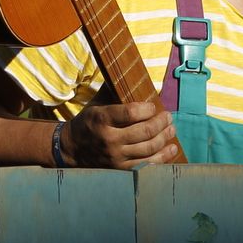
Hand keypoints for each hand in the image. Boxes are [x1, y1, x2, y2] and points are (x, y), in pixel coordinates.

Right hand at [61, 101, 178, 169]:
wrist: (71, 148)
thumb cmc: (88, 121)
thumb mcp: (96, 103)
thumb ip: (113, 91)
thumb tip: (133, 74)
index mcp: (102, 118)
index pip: (130, 113)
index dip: (147, 109)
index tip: (153, 105)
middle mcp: (109, 138)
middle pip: (144, 131)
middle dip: (161, 123)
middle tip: (168, 117)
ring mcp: (115, 156)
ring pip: (148, 148)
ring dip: (164, 138)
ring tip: (171, 130)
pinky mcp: (120, 169)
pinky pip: (146, 164)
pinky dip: (162, 157)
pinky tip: (171, 149)